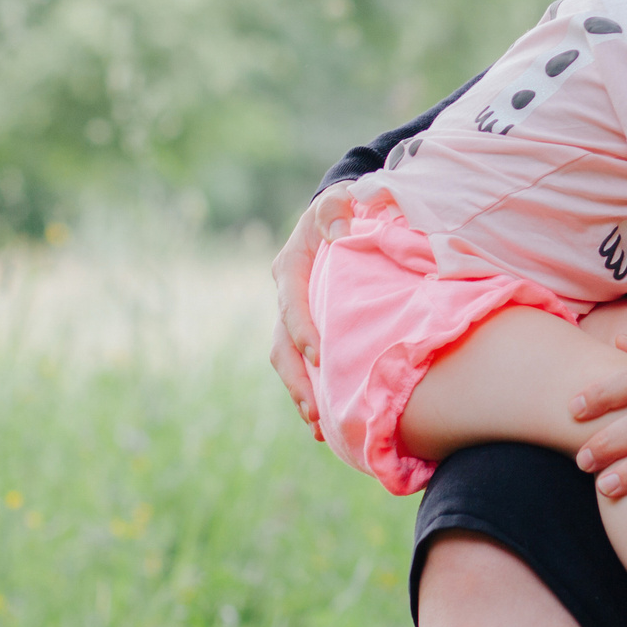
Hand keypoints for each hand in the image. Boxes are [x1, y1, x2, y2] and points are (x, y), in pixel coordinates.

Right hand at [269, 181, 358, 438]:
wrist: (342, 214)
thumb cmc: (344, 207)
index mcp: (291, 269)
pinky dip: (314, 392)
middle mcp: (287, 297)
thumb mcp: (340, 198)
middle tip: (315, 412)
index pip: (292, 305)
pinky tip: (330, 424)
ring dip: (302, 395)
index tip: (319, 356)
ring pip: (289, 363)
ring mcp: (294, 317)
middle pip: (282, 347)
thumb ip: (337, 207)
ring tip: (320, 429)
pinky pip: (304, 366)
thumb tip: (340, 227)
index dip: (303, 331)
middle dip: (297, 381)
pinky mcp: (308, 330)